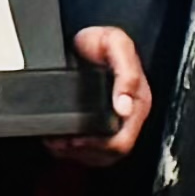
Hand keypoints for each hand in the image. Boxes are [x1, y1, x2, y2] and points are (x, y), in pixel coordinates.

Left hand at [52, 24, 153, 168]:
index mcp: (138, 100)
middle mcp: (129, 114)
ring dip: (77, 154)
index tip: (75, 140)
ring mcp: (116, 121)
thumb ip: (126, 72)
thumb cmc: (101, 41)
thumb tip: (125, 106)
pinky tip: (60, 141)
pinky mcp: (102, 124)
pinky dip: (73, 151)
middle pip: (111, 154)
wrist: (86, 38)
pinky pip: (91, 151)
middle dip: (84, 152)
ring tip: (56, 143)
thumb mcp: (116, 43)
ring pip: (100, 156)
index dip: (98, 145)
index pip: (123, 140)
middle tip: (60, 144)